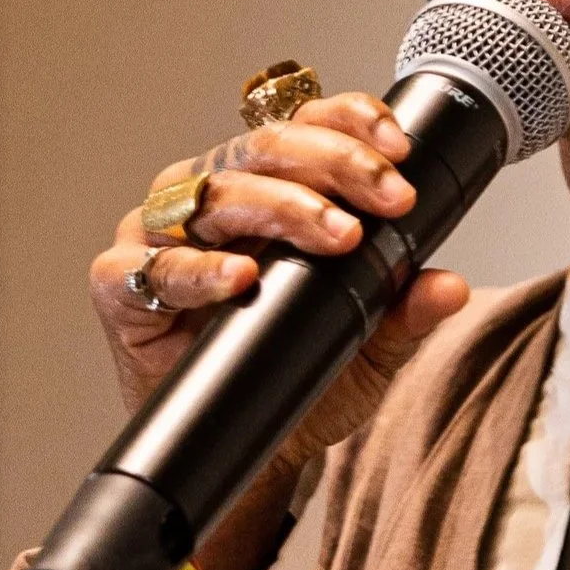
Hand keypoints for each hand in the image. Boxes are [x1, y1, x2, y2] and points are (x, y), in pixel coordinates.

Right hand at [90, 86, 470, 569]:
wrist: (246, 445)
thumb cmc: (293, 371)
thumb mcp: (365, 345)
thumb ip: (403, 312)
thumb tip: (449, 287)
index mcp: (264, 183)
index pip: (305, 123)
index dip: (353, 123)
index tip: (402, 152)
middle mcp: (208, 193)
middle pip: (266, 148)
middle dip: (336, 166)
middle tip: (389, 200)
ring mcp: (158, 233)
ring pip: (215, 194)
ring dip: (283, 209)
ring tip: (336, 236)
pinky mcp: (120, 285)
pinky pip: (153, 268)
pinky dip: (198, 271)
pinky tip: (240, 277)